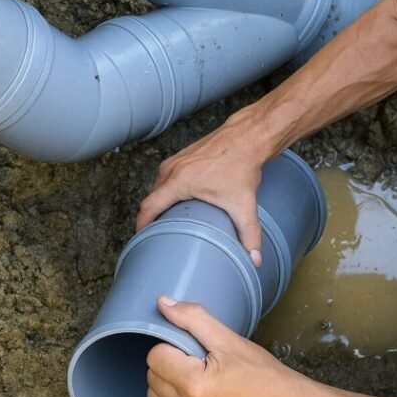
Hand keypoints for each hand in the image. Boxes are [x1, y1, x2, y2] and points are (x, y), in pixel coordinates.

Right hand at [136, 111, 267, 265]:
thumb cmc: (241, 165)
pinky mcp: (182, 156)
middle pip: (152, 198)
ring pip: (158, 186)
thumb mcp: (244, 204)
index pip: (148, 207)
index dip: (142, 225)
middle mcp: (171, 170)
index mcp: (178, 182)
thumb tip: (255, 260)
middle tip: (158, 234)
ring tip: (167, 219)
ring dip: (159, 202)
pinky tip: (178, 199)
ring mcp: (175, 160)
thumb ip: (249, 234)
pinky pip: (166, 176)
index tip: (143, 238)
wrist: (247, 137)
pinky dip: (167, 189)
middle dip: (151, 216)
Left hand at [146, 296, 312, 396]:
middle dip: (170, 365)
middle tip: (198, 365)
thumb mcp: (228, 339)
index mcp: (193, 384)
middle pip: (152, 376)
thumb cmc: (260, 373)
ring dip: (167, 387)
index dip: (172, 348)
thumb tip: (161, 303)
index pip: (154, 356)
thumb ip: (192, 318)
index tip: (193, 351)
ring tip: (196, 383)